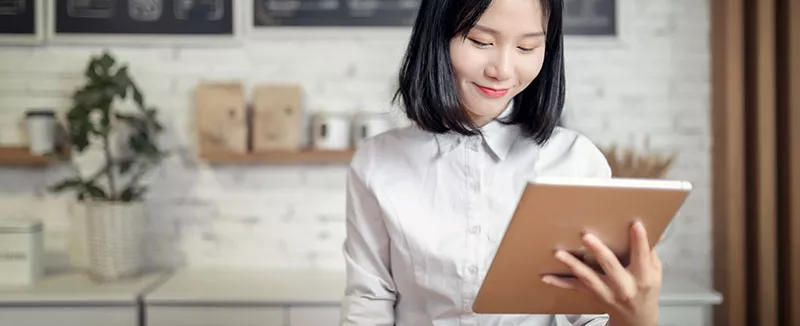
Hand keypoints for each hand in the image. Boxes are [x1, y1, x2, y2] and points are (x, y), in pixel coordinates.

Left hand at [541, 221, 661, 325]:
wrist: (637, 318)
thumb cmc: (646, 290)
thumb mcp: (655, 272)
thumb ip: (651, 251)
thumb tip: (657, 229)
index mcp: (643, 277)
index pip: (642, 256)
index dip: (639, 240)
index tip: (634, 224)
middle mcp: (625, 286)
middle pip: (611, 267)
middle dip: (599, 251)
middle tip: (587, 236)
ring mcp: (607, 292)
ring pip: (588, 278)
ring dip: (573, 265)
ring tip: (559, 254)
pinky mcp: (594, 295)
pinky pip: (575, 288)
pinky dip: (560, 283)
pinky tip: (546, 277)